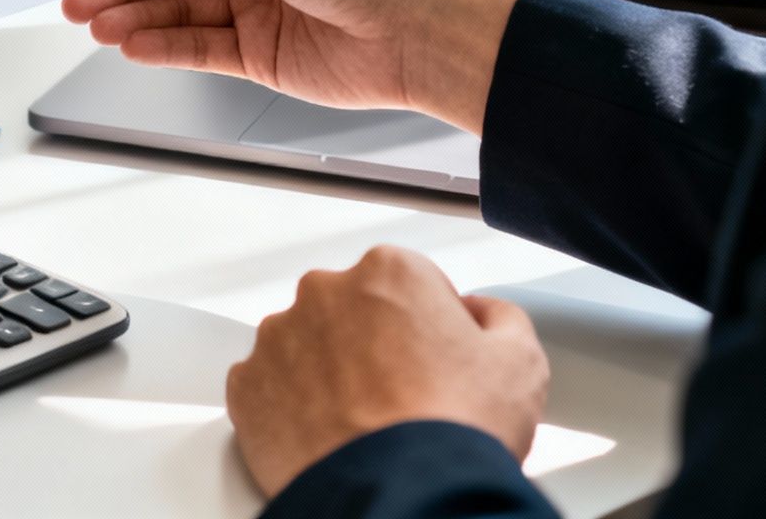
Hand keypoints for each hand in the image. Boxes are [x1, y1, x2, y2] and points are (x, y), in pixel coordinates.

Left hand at [226, 245, 548, 497]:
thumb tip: (482, 312)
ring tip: (365, 423)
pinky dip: (293, 408)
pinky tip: (330, 436)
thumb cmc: (455, 429)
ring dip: (330, 374)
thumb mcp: (519, 362)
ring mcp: (278, 337)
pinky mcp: (246, 386)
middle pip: (353, 310)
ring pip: (307, 346)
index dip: (428, 327)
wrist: (400, 494)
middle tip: (402, 397)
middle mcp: (324, 291)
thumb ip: (500, 316)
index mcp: (389, 271)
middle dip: (373, 344)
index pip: (409, 285)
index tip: (436, 363)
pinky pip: (271, 388)